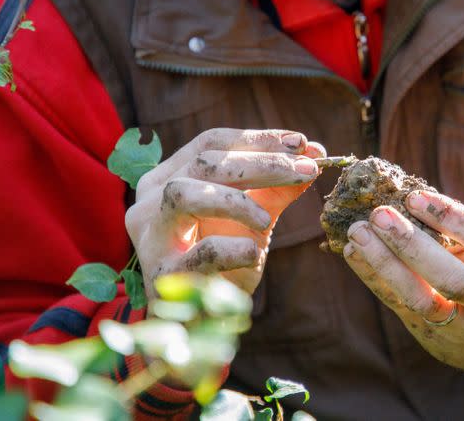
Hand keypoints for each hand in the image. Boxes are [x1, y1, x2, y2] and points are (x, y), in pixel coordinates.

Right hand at [126, 128, 323, 297]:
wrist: (200, 324)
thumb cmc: (223, 263)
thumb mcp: (253, 216)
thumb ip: (279, 186)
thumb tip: (315, 154)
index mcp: (166, 179)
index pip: (210, 143)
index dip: (258, 139)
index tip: (302, 144)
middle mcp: (149, 202)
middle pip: (204, 163)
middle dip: (261, 163)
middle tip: (306, 170)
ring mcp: (152, 238)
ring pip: (183, 194)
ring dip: (237, 200)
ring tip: (268, 220)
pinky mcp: (164, 277)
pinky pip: (201, 252)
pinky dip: (234, 248)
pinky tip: (254, 253)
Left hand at [343, 190, 463, 385]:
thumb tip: (409, 196)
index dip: (450, 218)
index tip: (413, 197)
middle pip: (452, 279)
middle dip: (411, 245)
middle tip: (379, 215)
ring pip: (422, 301)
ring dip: (384, 264)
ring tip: (358, 232)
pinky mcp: (435, 338)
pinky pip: (400, 307)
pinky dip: (375, 278)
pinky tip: (355, 253)